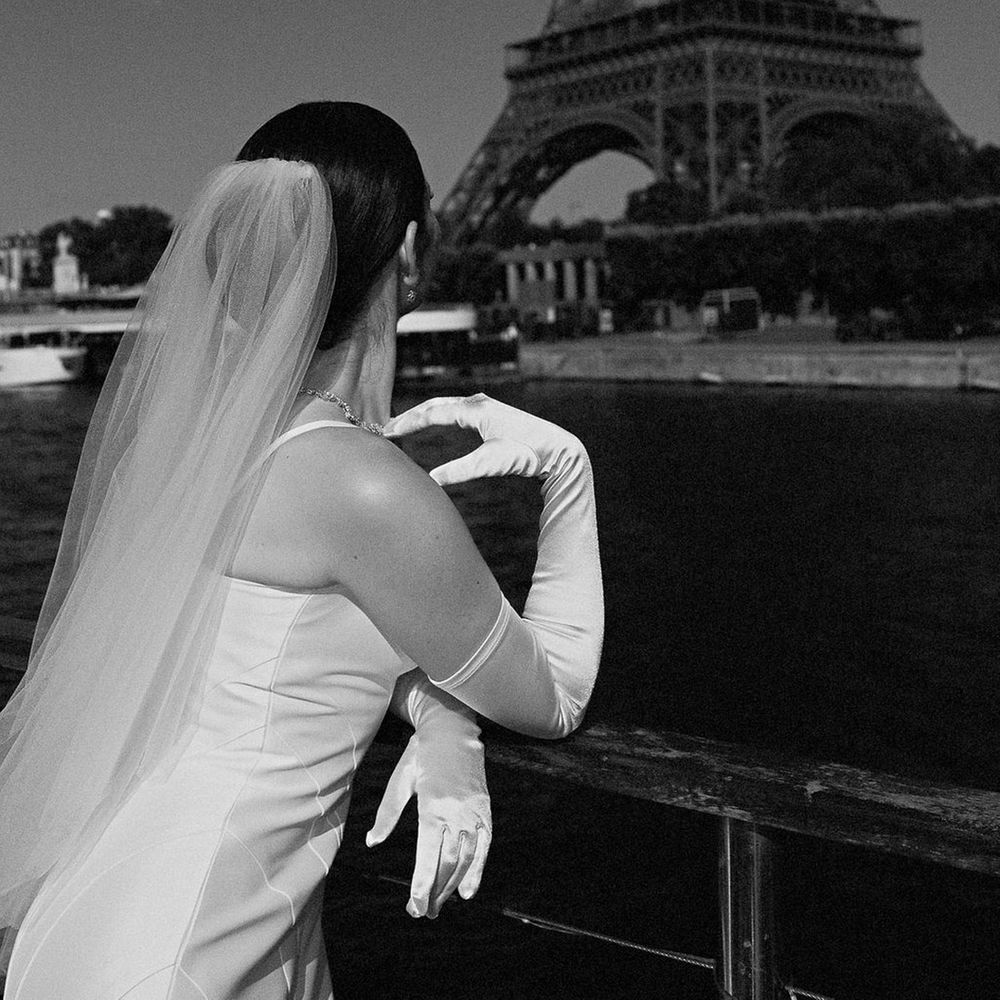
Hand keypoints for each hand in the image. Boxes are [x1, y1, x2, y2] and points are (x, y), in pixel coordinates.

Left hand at [366, 733, 490, 917]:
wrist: (453, 729)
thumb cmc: (420, 755)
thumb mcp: (400, 781)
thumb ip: (387, 814)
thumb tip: (373, 841)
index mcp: (433, 805)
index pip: (429, 855)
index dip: (423, 885)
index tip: (415, 906)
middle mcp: (457, 811)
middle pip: (448, 863)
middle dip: (435, 892)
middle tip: (423, 912)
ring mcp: (474, 811)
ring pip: (466, 858)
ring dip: (453, 886)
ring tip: (439, 905)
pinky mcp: (485, 809)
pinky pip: (483, 846)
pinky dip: (477, 870)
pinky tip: (468, 891)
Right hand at [384, 393, 586, 486]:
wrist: (556, 448)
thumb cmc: (525, 454)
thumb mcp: (490, 464)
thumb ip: (460, 471)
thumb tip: (431, 479)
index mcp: (474, 410)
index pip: (432, 412)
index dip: (408, 422)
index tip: (389, 432)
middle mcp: (478, 402)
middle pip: (435, 405)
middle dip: (411, 416)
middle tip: (390, 427)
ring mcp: (485, 405)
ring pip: (446, 405)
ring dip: (425, 413)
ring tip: (407, 425)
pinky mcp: (491, 413)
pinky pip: (458, 410)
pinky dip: (440, 414)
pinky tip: (436, 422)